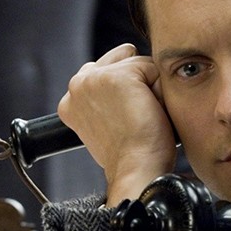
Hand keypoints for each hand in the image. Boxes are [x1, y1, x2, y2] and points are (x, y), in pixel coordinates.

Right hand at [57, 44, 176, 205]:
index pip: (105, 74)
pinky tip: (149, 113)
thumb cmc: (127, 156)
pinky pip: (154, 70)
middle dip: (135, 84)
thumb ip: (102, 103)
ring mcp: (96, 78)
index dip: (124, 93)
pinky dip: (160, 91)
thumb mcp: (103, 127)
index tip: (124, 120)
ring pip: (139, 65)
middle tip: (133, 119)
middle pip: (121, 61)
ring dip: (149, 88)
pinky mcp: (119, 75)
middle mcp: (77, 85)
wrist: (135, 169)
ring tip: (141, 117)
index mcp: (69, 101)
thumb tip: (123, 89)